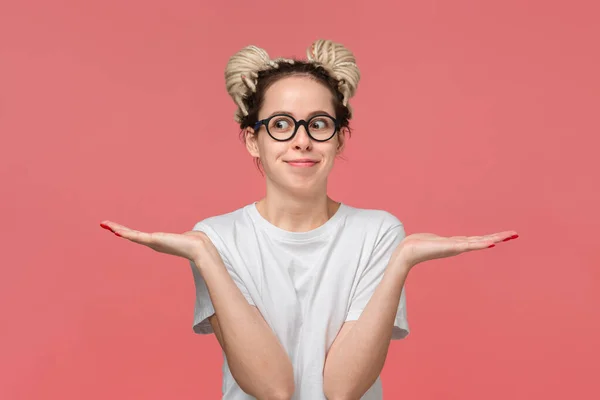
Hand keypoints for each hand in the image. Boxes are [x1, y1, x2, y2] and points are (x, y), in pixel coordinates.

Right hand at [100, 220, 216, 264]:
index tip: (117, 228)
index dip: (127, 231)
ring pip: (131, 235)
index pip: (138, 235)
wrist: (198, 248)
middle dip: (117, 229)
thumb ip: (184, 237)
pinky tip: (117, 231)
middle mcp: (152, 243)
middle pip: (131, 235)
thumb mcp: (185, 238)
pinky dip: (126, 233)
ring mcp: (152, 242)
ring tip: (105, 224)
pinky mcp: (154, 240)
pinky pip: (137, 236)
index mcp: (157, 242)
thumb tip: (189, 236)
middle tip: (103, 224)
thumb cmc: (194, 243)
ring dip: (117, 229)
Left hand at [393, 230, 518, 270]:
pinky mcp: (451, 248)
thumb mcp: (433, 241)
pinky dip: (481, 244)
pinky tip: (491, 243)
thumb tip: (439, 242)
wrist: (408, 252)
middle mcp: (459, 246)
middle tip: (515, 234)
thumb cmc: (417, 246)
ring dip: (494, 239)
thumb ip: (439, 242)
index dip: (491, 237)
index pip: (477, 239)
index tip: (505, 235)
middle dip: (499, 237)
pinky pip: (470, 245)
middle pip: (483, 240)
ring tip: (508, 236)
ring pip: (479, 242)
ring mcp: (456, 247)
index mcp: (456, 244)